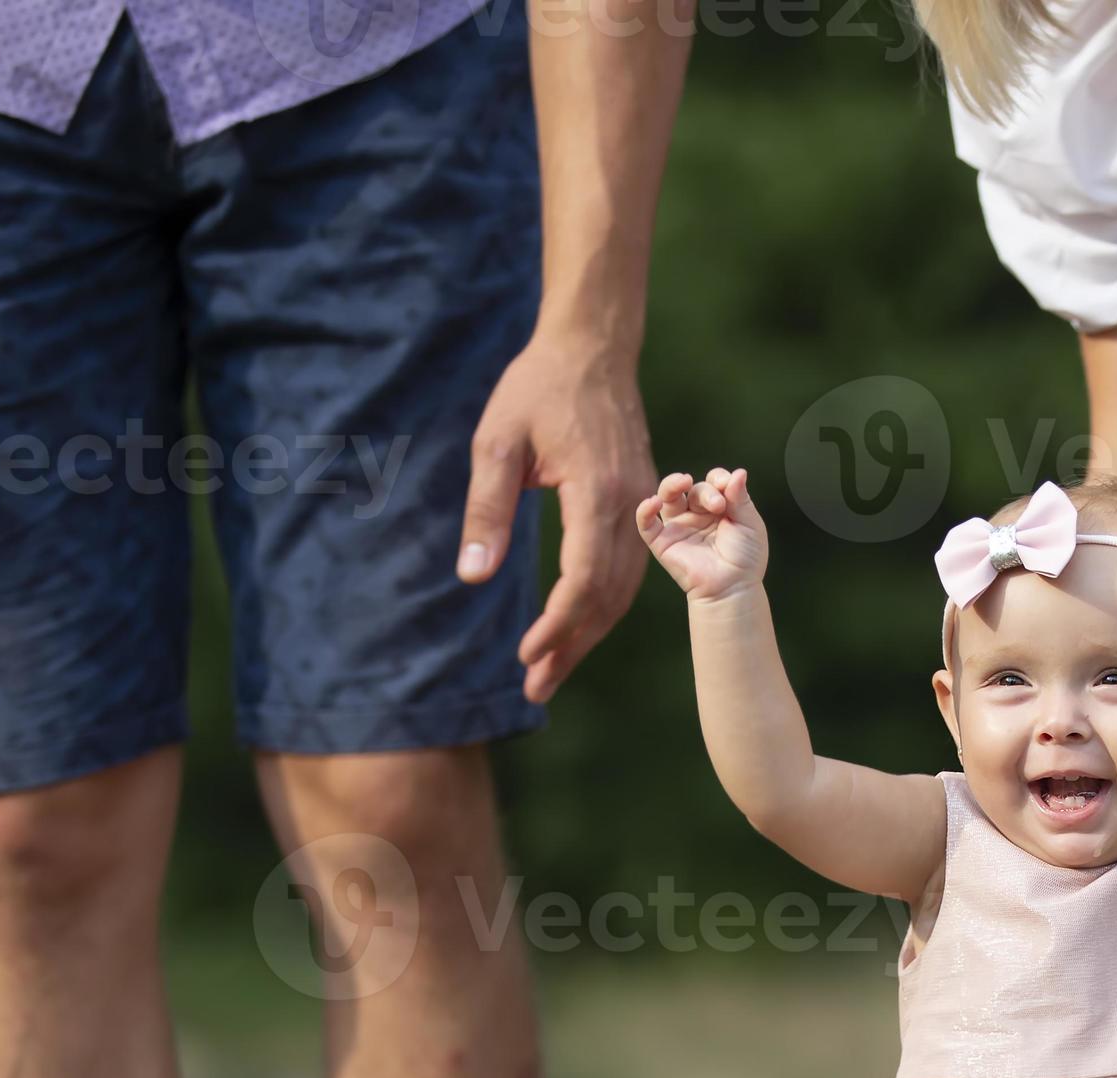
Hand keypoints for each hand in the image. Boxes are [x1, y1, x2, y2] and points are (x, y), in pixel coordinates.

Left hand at [460, 328, 656, 703]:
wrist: (593, 349)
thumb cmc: (538, 389)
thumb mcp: (497, 443)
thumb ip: (487, 510)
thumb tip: (472, 576)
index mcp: (597, 493)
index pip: (585, 581)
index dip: (557, 626)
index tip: (524, 656)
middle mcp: (631, 507)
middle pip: (608, 599)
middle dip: (572, 647)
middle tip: (535, 689)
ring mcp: (644, 508)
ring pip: (624, 591)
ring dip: (588, 635)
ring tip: (550, 670)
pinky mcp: (643, 506)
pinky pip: (630, 570)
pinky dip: (603, 607)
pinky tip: (577, 626)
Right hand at [636, 467, 766, 600]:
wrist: (732, 588)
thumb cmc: (745, 558)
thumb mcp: (750, 524)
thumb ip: (741, 498)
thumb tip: (739, 472)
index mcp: (719, 507)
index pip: (713, 481)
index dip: (719, 479)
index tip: (729, 488)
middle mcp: (697, 514)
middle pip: (692, 488)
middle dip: (705, 491)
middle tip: (718, 505)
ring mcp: (679, 526)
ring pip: (666, 496)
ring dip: (671, 484)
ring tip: (683, 480)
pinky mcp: (662, 542)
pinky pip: (646, 523)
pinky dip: (644, 510)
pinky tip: (652, 502)